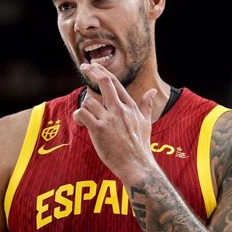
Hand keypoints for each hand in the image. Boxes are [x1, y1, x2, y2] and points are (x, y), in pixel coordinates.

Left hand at [72, 63, 157, 181]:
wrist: (137, 166)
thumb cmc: (140, 146)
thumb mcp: (146, 123)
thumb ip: (146, 105)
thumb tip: (153, 92)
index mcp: (130, 106)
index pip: (114, 82)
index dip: (102, 71)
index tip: (93, 65)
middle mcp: (120, 109)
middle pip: (104, 82)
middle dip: (92, 71)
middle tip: (84, 67)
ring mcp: (109, 119)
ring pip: (89, 100)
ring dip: (84, 106)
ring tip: (85, 116)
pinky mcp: (98, 130)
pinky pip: (82, 113)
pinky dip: (78, 116)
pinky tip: (81, 123)